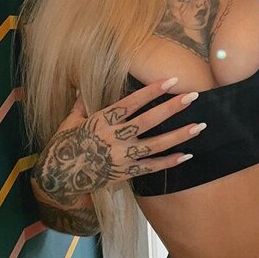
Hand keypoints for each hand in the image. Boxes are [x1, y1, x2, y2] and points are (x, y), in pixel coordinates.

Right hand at [31, 78, 204, 205]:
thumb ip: (82, 103)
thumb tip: (83, 84)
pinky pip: (151, 168)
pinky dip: (169, 162)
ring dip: (179, 135)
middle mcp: (115, 137)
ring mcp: (122, 157)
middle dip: (172, 108)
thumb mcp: (70, 121)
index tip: (171, 80)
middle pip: (149, 120)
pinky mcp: (125, 173)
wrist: (59, 178)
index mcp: (102, 120)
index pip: (132, 102)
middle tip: (193, 96)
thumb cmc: (64, 145)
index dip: (152, 90)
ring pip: (156, 145)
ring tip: (199, 126)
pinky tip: (186, 154)